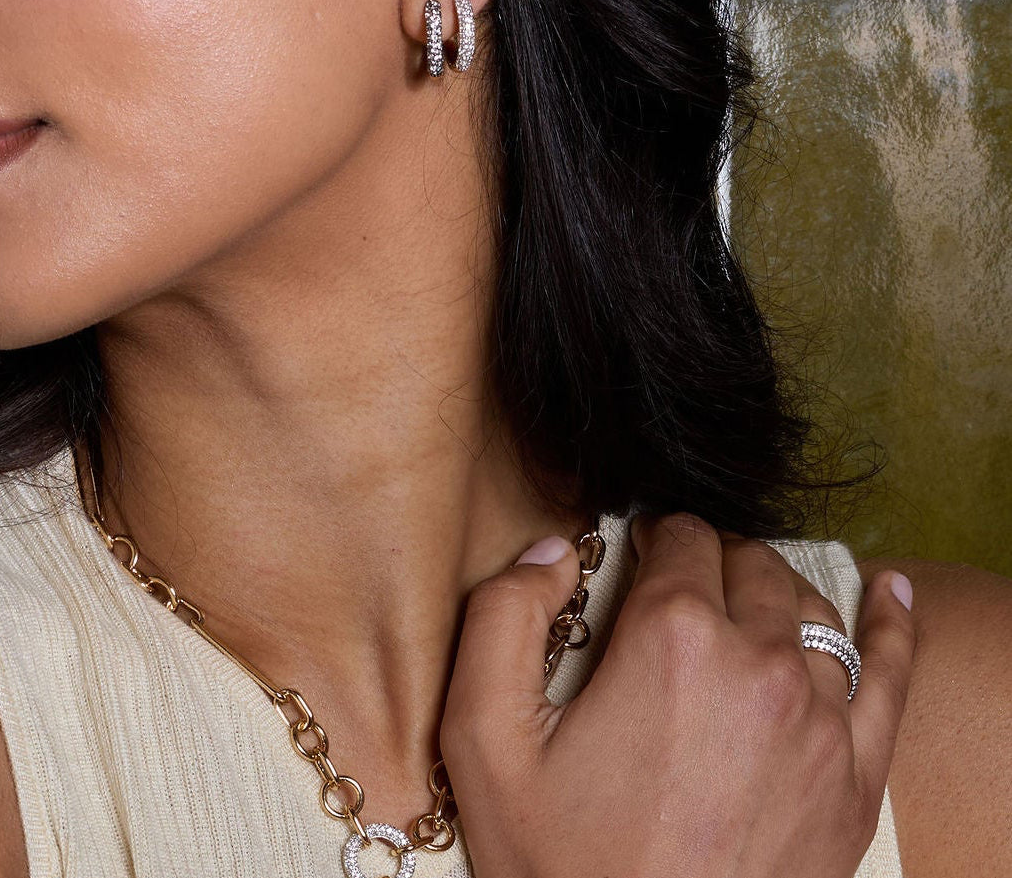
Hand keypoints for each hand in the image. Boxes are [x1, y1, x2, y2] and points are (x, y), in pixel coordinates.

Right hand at [440, 512, 915, 877]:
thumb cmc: (560, 861)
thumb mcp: (486, 736)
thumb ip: (501, 616)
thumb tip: (551, 551)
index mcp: (671, 637)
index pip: (680, 538)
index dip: (653, 535)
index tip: (636, 555)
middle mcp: (758, 662)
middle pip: (747, 563)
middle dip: (710, 560)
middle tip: (677, 584)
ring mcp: (819, 720)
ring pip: (809, 607)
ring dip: (773, 589)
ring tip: (743, 596)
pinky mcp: (855, 777)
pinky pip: (891, 673)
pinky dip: (894, 621)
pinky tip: (893, 589)